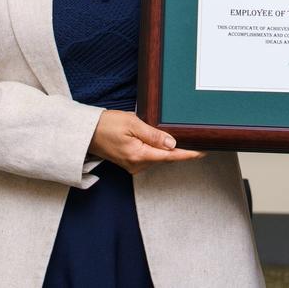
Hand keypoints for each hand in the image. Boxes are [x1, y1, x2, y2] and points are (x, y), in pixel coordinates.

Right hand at [88, 109, 203, 174]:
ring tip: (161, 130)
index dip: (187, 154)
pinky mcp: (130, 163)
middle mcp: (136, 165)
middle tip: (188, 134)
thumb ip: (153, 134)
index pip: (169, 156)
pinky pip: (148, 156)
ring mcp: (133, 166)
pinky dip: (154, 148)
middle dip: (176, 147)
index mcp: (138, 155)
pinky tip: (153, 138)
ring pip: (157, 156)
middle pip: (164, 156)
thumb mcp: (132, 123)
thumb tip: (172, 144)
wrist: (86, 132)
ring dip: (163, 146)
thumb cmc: (107, 125)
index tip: (202, 152)